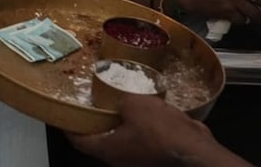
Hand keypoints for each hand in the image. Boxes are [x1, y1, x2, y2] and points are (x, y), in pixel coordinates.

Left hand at [68, 96, 233, 166]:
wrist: (194, 150)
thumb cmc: (160, 130)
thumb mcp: (134, 104)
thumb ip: (121, 100)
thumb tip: (120, 101)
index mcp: (108, 150)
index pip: (80, 141)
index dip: (70, 128)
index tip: (66, 118)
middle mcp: (120, 161)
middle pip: (101, 142)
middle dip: (99, 123)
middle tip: (97, 105)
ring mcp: (138, 162)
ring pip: (123, 142)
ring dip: (122, 125)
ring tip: (123, 104)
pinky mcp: (154, 158)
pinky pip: (141, 142)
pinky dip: (139, 129)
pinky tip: (146, 113)